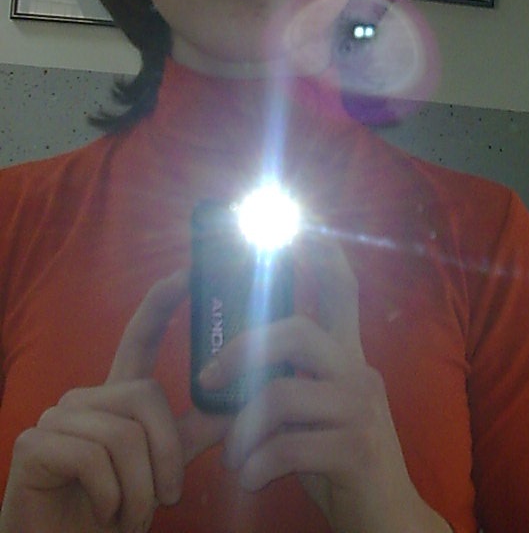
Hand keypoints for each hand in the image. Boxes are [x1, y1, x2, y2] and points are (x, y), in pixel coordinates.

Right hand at [0, 270, 229, 532]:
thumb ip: (193, 434)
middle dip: (167, 454)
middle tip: (167, 497)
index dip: (162, 303)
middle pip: (147, 395)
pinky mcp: (34, 444)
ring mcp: (57, 417)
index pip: (139, 339)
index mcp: (116, 398)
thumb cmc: (114, 506)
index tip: (187, 273)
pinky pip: (94, 459)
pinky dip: (112, 498)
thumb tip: (240, 405)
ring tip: (131, 514)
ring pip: (125, 435)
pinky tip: (103, 513)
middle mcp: (85, 397)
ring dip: (141, 490)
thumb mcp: (160, 467)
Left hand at [199, 241, 450, 532]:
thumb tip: (215, 378)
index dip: (321, 255)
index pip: (342, 291)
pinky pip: (287, 446)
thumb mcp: (309, 416)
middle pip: (297, 332)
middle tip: (206, 381)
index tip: (298, 224)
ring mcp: (361, 410)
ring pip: (281, 395)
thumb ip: (279, 385)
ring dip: (241, 432)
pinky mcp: (357, 451)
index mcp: (346, 358)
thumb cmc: (337, 460)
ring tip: (233, 458)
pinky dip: (255, 465)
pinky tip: (250, 478)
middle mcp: (358, 373)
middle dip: (241, 351)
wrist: (387, 521)